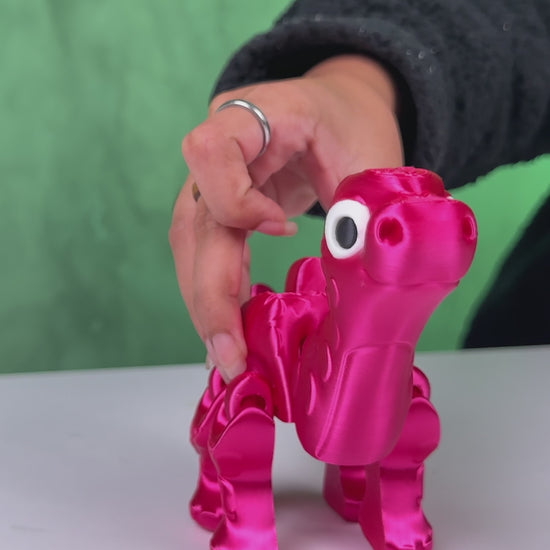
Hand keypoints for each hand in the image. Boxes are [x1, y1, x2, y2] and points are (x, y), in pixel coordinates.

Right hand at [170, 55, 403, 381]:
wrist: (336, 109)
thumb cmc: (352, 124)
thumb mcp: (374, 156)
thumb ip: (368, 207)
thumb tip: (356, 266)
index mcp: (259, 114)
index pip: (211, 151)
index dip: (234, 200)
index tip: (280, 229)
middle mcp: (223, 146)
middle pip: (195, 220)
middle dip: (211, 292)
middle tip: (231, 355)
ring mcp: (213, 178)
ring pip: (191, 245)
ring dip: (207, 302)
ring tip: (229, 354)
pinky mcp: (218, 204)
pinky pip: (206, 251)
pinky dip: (217, 292)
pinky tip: (232, 326)